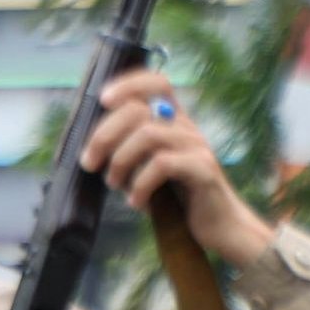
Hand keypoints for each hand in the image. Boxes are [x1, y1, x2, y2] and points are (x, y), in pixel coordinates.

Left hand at [79, 69, 274, 264]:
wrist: (218, 225)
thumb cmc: (176, 197)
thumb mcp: (145, 169)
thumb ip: (125, 152)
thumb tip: (90, 149)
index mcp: (172, 121)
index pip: (156, 83)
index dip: (128, 84)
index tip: (103, 99)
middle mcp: (186, 127)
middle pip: (138, 110)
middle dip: (105, 135)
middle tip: (90, 163)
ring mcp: (196, 146)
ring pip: (147, 135)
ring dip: (120, 161)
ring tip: (114, 184)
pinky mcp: (203, 169)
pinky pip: (162, 164)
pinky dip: (140, 184)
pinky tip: (136, 202)